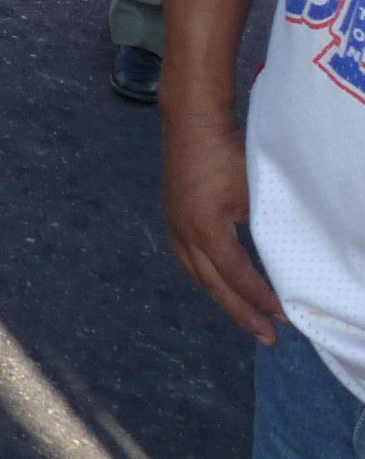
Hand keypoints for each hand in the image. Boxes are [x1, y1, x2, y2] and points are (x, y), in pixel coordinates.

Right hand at [162, 105, 282, 342]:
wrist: (191, 120)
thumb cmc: (227, 153)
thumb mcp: (254, 193)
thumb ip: (265, 228)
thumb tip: (287, 259)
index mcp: (205, 231)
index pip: (238, 277)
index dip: (262, 300)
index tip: (285, 317)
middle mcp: (184, 233)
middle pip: (214, 286)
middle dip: (243, 314)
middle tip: (269, 338)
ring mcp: (174, 223)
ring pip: (197, 274)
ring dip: (223, 296)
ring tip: (246, 315)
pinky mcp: (172, 213)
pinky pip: (188, 258)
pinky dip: (206, 275)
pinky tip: (219, 279)